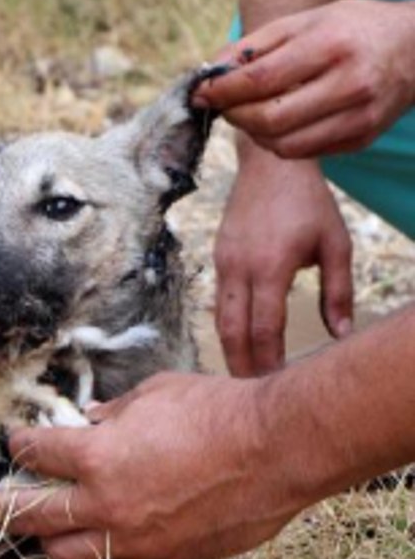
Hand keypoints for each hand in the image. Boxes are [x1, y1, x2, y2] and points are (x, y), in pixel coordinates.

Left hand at [0, 372, 312, 558]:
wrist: (277, 450)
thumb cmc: (217, 411)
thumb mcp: (154, 394)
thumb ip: (113, 413)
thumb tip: (87, 420)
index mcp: (97, 456)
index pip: (36, 455)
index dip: (20, 445)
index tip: (16, 442)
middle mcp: (107, 504)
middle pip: (32, 515)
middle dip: (0, 508)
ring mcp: (135, 538)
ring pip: (67, 554)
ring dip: (48, 539)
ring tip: (40, 529)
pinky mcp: (166, 558)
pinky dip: (102, 548)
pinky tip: (101, 536)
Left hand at [194, 0, 414, 157]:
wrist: (414, 47)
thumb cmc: (349, 29)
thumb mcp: (303, 22)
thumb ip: (254, 47)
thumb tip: (210, 74)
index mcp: (331, 45)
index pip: (261, 79)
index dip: (223, 91)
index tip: (200, 93)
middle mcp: (350, 83)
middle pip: (269, 118)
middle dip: (235, 115)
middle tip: (224, 106)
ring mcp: (359, 115)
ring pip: (283, 144)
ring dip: (254, 133)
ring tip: (250, 113)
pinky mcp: (362, 138)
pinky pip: (303, 152)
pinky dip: (278, 142)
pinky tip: (277, 122)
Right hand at [214, 140, 353, 376]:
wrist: (268, 165)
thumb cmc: (309, 202)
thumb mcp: (336, 244)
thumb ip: (339, 291)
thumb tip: (341, 334)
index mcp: (271, 267)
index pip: (265, 328)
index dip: (270, 360)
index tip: (278, 383)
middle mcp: (239, 269)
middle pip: (232, 332)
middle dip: (242, 365)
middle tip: (252, 394)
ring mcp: (223, 264)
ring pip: (219, 319)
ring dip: (231, 349)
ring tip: (244, 372)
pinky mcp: (218, 258)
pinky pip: (218, 301)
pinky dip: (228, 325)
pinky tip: (241, 338)